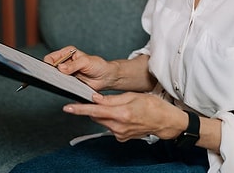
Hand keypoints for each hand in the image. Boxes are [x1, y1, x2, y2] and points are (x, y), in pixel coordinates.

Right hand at [44, 46, 117, 90]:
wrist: (106, 77)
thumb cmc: (98, 65)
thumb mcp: (86, 62)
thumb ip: (74, 65)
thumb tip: (60, 68)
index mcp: (67, 53)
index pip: (51, 57)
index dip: (47, 64)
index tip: (49, 70)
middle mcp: (64, 62)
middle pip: (50, 68)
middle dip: (50, 73)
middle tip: (54, 78)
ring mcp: (65, 73)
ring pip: (54, 78)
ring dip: (55, 81)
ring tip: (61, 83)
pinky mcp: (68, 82)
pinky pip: (60, 85)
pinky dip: (60, 87)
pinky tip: (64, 87)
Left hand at [63, 92, 187, 141]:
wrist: (165, 121)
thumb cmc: (153, 105)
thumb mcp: (133, 96)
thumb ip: (112, 99)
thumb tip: (95, 99)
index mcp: (122, 113)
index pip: (95, 111)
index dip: (80, 109)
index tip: (68, 107)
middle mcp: (119, 126)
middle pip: (97, 117)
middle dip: (95, 108)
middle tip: (99, 100)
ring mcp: (120, 134)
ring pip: (103, 122)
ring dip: (105, 114)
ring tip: (120, 107)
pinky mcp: (122, 138)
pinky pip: (111, 127)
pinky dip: (112, 120)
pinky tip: (125, 116)